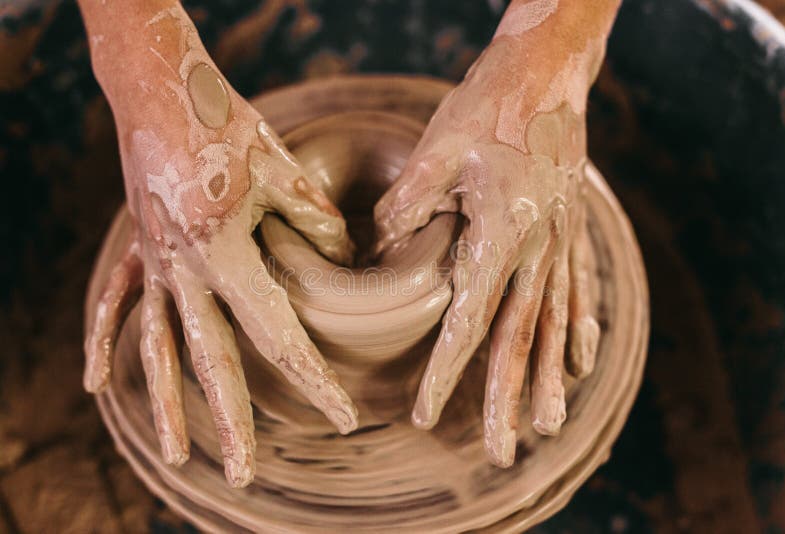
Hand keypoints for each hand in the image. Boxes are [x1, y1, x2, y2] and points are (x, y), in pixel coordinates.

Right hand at [83, 58, 357, 486]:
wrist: (158, 82)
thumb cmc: (224, 120)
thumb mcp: (281, 168)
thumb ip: (314, 219)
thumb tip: (342, 256)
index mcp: (223, 249)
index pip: (278, 332)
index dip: (313, 379)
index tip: (342, 417)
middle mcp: (181, 267)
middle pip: (210, 360)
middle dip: (231, 421)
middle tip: (244, 474)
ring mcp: (152, 262)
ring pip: (159, 346)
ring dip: (166, 404)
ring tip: (175, 454)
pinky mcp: (136, 248)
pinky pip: (115, 305)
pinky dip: (104, 344)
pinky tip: (97, 385)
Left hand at [374, 41, 600, 466]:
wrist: (548, 70)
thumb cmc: (488, 104)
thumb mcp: (438, 148)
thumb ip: (409, 206)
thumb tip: (381, 253)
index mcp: (502, 231)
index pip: (468, 320)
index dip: (444, 372)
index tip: (424, 414)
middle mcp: (539, 246)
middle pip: (518, 337)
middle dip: (504, 398)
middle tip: (497, 450)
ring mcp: (562, 240)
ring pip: (553, 324)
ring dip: (545, 379)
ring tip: (543, 425)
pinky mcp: (571, 230)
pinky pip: (577, 291)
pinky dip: (578, 332)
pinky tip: (579, 364)